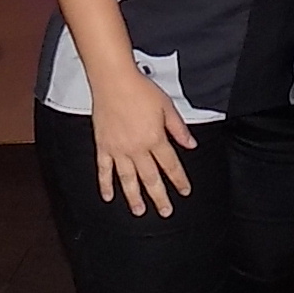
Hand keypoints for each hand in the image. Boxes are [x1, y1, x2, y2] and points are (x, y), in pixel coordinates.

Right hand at [91, 71, 197, 216]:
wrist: (114, 81)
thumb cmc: (140, 90)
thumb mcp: (167, 106)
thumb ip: (179, 129)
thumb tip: (190, 144)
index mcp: (155, 138)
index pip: (171, 165)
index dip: (179, 180)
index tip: (184, 191)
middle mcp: (137, 148)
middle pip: (150, 178)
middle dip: (159, 197)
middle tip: (165, 211)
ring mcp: (118, 149)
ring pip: (128, 179)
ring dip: (134, 197)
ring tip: (139, 211)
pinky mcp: (103, 146)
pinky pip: (104, 170)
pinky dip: (105, 185)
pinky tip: (108, 196)